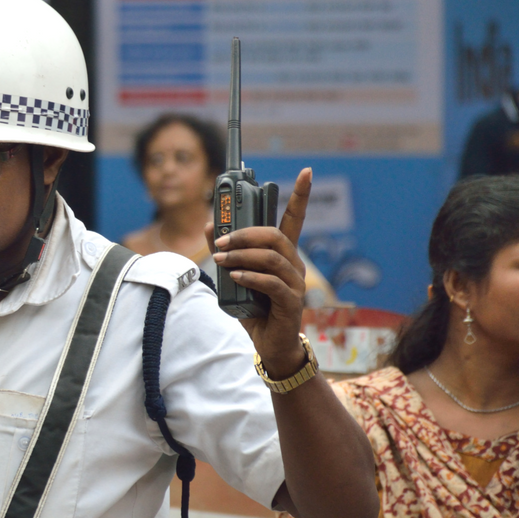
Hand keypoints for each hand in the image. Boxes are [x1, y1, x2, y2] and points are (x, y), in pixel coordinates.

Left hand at [207, 167, 312, 377]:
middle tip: (221, 239)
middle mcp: (294, 265)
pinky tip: (235, 276)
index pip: (294, 219)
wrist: (269, 345)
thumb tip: (210, 226)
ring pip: (272, 257)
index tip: (307, 172)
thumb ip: (226, 252)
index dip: (301, 195)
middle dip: (245, 232)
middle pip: (275, 235)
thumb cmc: (255, 309)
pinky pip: (272, 282)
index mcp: (283, 254)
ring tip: (221, 258)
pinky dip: (250, 276)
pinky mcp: (291, 302)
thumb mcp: (234, 277)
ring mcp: (295, 283)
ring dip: (242, 254)